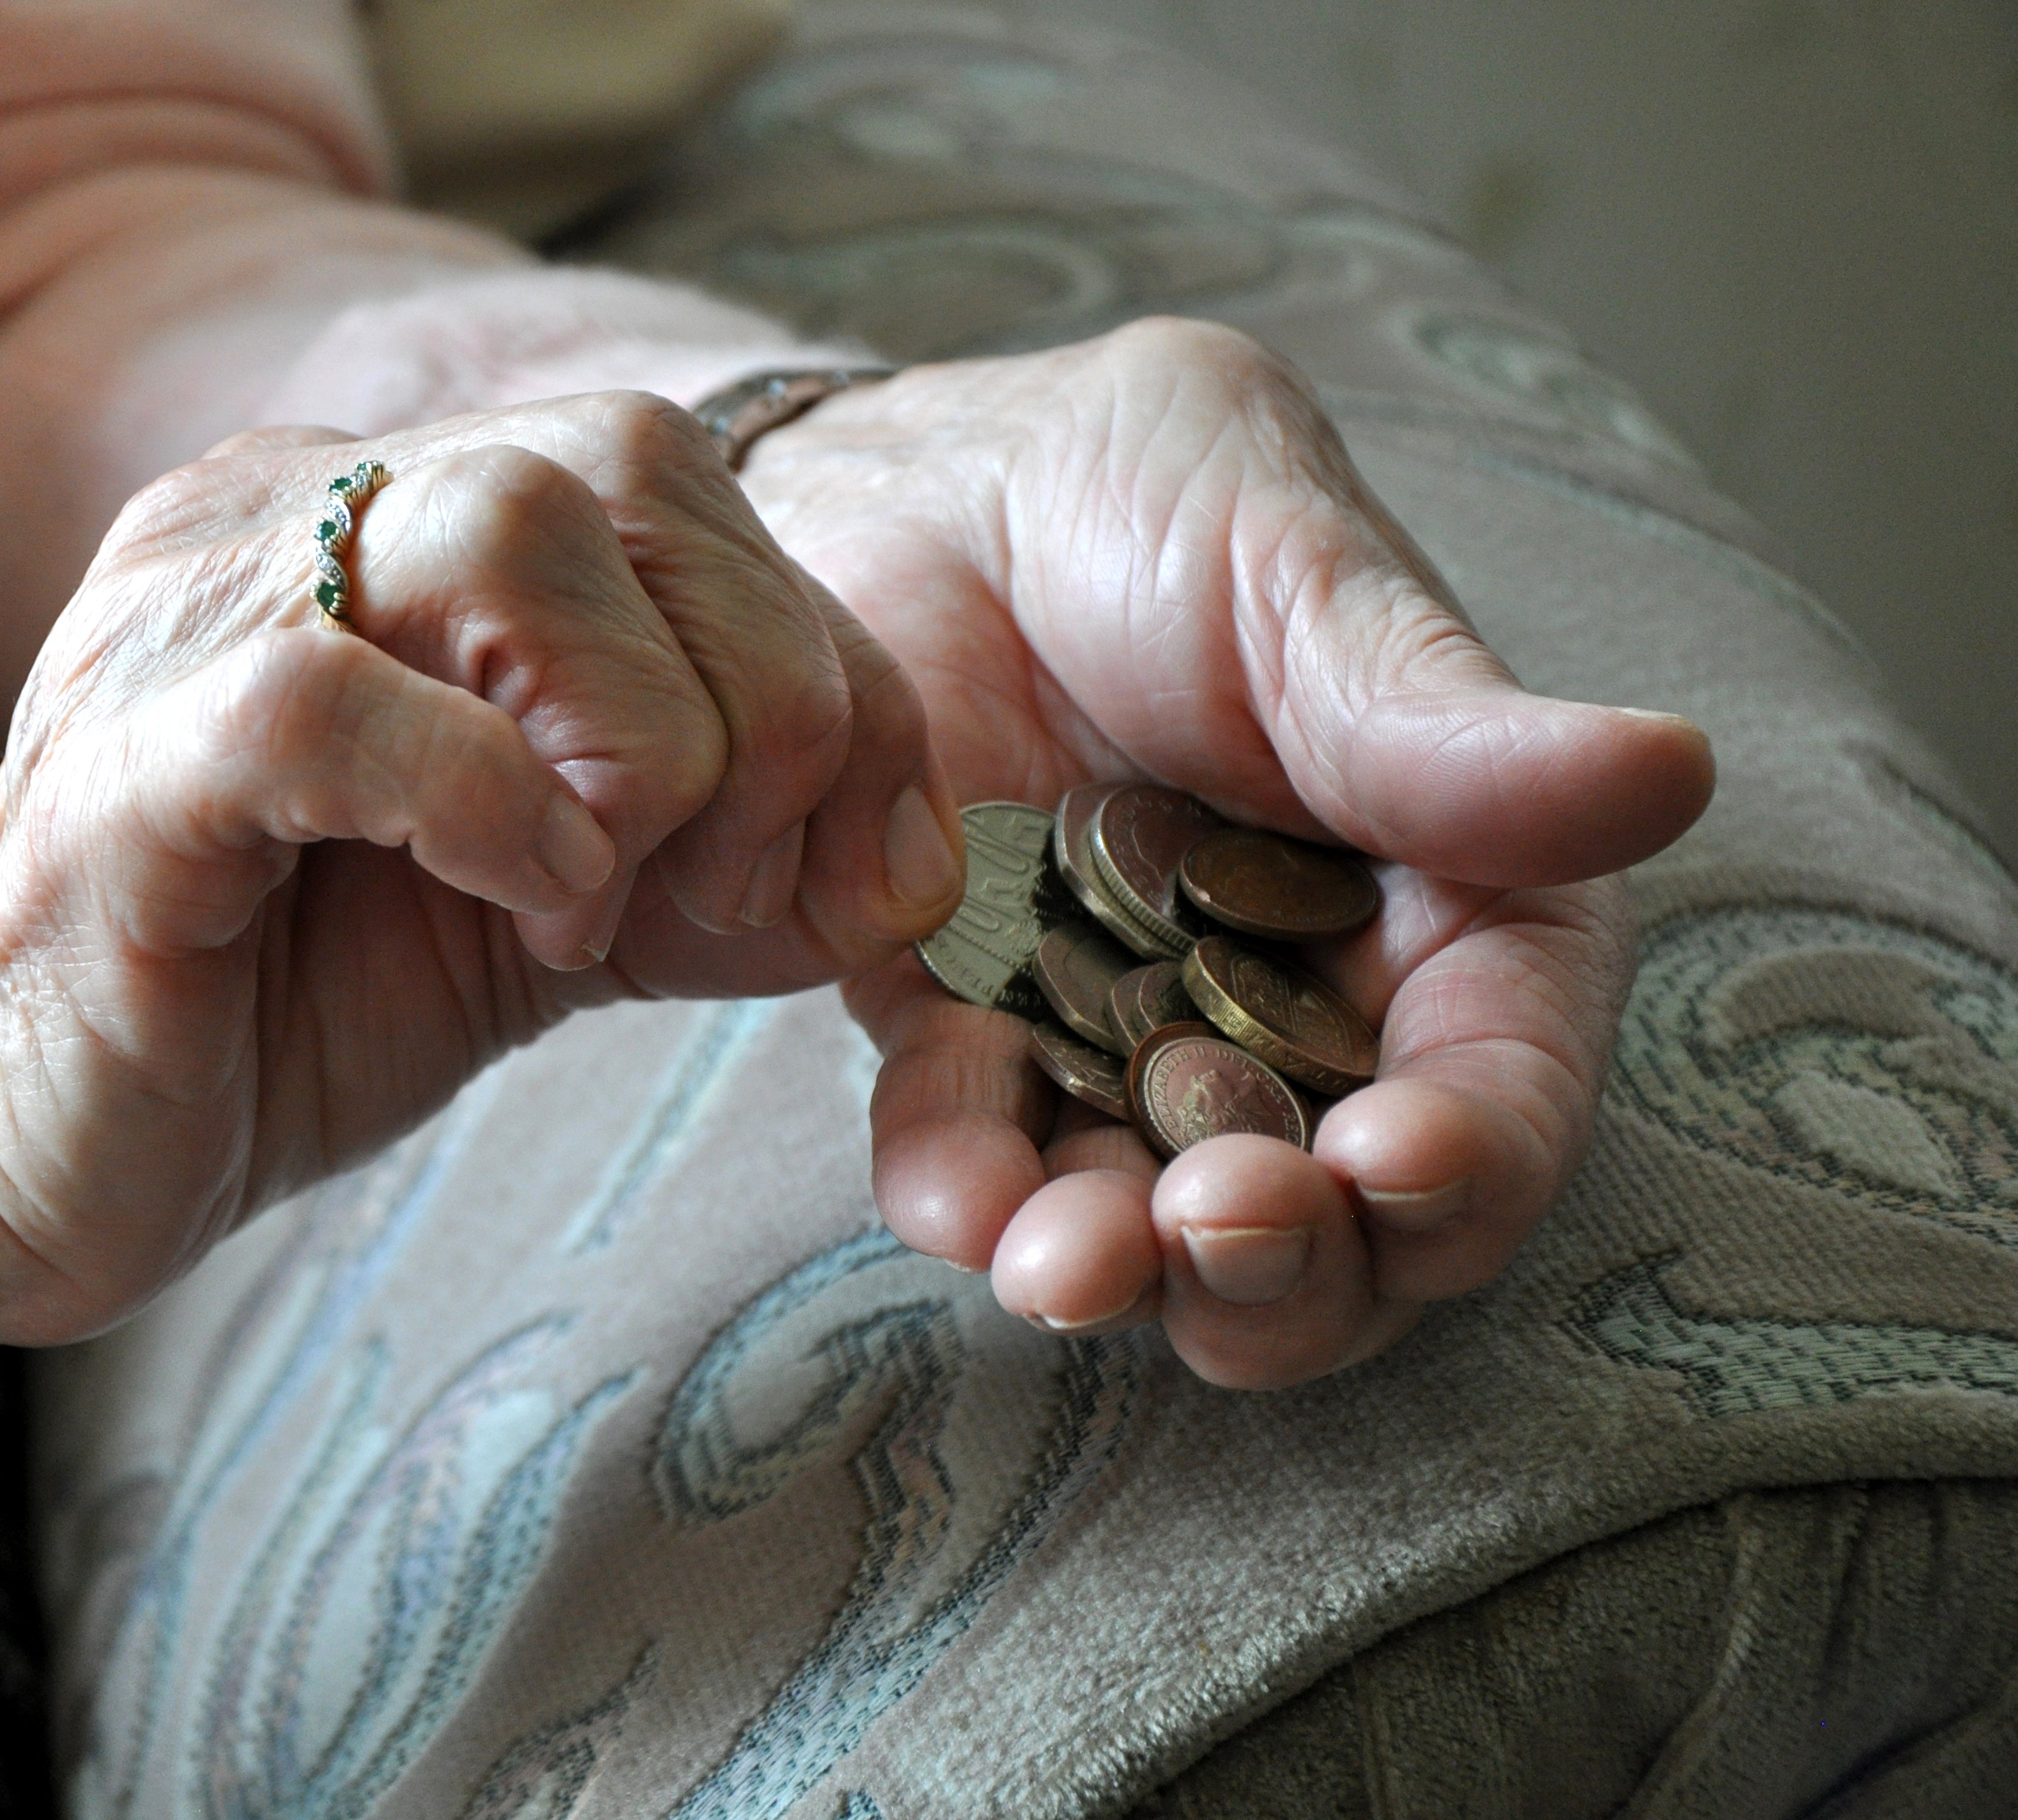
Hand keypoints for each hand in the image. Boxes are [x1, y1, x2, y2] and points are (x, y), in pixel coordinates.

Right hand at [0, 392, 963, 1393]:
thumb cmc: (268, 1015)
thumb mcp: (546, 906)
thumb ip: (705, 847)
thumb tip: (901, 859)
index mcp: (389, 524)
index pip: (676, 479)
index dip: (820, 659)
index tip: (846, 861)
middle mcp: (292, 513)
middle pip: (624, 463)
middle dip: (766, 690)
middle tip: (739, 881)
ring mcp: (195, 616)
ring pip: (505, 528)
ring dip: (642, 734)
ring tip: (611, 897)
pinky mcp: (132, 762)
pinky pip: (340, 700)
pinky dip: (496, 808)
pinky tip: (536, 916)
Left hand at [736, 319, 1716, 1387]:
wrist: (929, 485)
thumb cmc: (1154, 504)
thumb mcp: (1302, 578)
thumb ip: (1445, 721)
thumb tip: (1666, 772)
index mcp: (1447, 910)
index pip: (1499, 1079)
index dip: (1470, 1153)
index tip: (1398, 1163)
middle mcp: (1303, 1016)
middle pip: (1340, 1220)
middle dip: (1291, 1262)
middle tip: (1221, 1226)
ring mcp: (1128, 1046)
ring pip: (1158, 1233)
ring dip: (1125, 1274)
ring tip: (1069, 1266)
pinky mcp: (971, 1039)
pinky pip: (974, 1155)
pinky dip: (968, 1195)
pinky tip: (959, 1201)